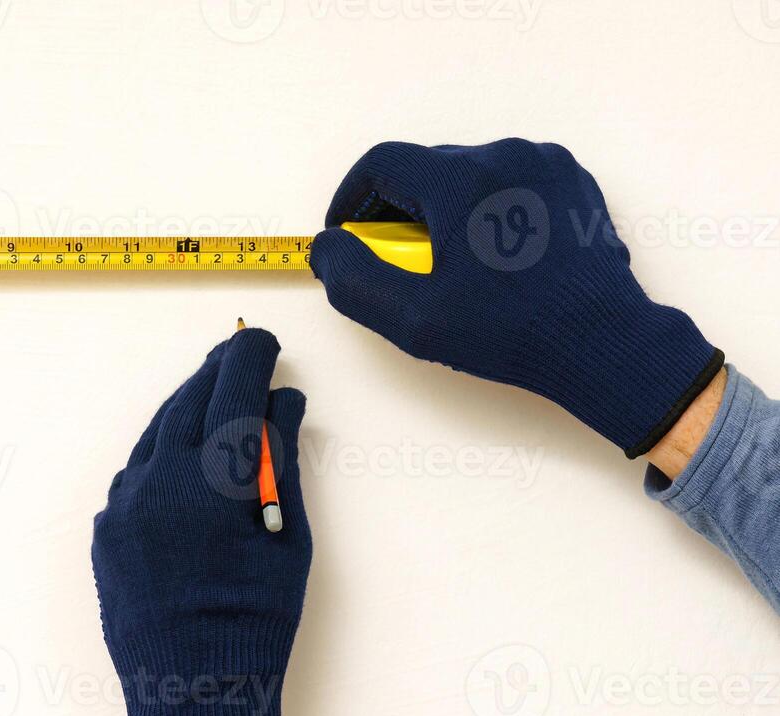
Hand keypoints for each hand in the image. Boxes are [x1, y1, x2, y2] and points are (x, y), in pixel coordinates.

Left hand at [91, 328, 310, 715]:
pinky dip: (161, 453)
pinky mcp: (105, 531)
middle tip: (239, 357)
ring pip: (154, 434)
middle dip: (216, 374)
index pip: (232, 390)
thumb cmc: (257, 620)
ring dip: (184, 410)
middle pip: (187, 402)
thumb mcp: (288, 538)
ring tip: (212, 398)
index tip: (265, 343)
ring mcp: (122, 505)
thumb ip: (280, 462)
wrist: (193, 691)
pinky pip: (135, 473)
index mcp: (210, 477)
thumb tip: (281, 404)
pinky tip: (180, 454)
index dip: (251, 359)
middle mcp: (157, 479)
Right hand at [310, 139, 722, 457]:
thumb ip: (354, 278)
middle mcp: (503, 156)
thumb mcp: (412, 319)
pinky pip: (511, 181)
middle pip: (425, 167)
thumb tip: (330, 247)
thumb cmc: (511, 332)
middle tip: (394, 261)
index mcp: (461, 181)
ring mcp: (544, 164)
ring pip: (468, 174)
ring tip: (448, 262)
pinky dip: (488, 209)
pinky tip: (492, 257)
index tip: (345, 234)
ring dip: (444, 209)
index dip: (350, 199)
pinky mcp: (572, 181)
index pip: (380, 164)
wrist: (603, 340)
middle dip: (397, 209)